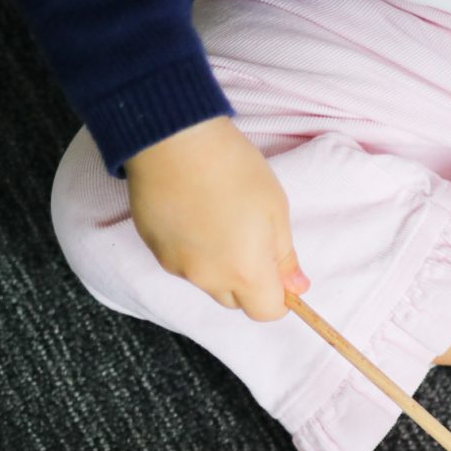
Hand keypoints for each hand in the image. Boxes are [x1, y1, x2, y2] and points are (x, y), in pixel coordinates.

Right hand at [123, 116, 309, 321]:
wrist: (173, 138)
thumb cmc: (232, 168)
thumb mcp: (275, 209)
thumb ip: (284, 256)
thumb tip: (296, 286)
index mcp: (245, 273)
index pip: (266, 312)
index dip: (278, 297)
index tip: (280, 274)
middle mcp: (208, 278)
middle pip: (234, 301)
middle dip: (247, 282)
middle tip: (251, 240)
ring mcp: (176, 265)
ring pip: (206, 281)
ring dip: (217, 265)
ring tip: (219, 220)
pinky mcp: (154, 247)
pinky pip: (180, 261)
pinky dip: (191, 249)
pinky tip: (193, 214)